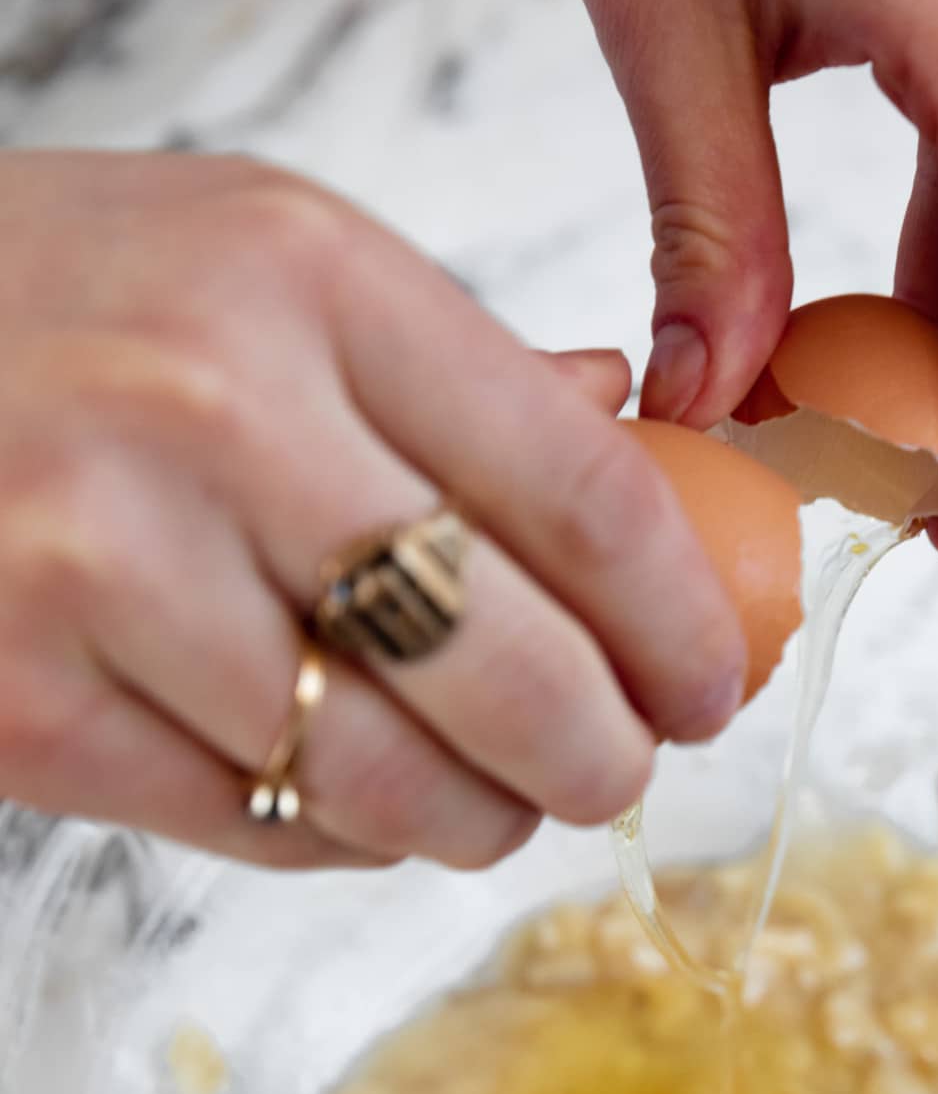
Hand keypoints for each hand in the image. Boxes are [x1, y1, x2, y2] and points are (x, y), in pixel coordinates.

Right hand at [0, 152, 747, 866]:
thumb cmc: (50, 302)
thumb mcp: (249, 256)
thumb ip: (447, 362)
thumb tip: (637, 425)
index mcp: (304, 274)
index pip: (583, 488)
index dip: (682, 620)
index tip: (712, 681)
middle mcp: (212, 413)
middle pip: (514, 663)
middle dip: (603, 755)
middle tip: (618, 772)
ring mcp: (101, 565)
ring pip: (389, 777)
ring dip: (477, 819)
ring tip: (494, 803)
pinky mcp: (21, 702)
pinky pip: (257, 822)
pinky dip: (337, 838)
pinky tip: (349, 801)